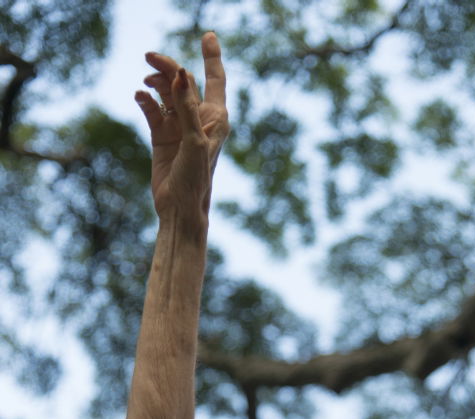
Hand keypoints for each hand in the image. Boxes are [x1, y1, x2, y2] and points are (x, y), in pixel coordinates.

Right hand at [135, 32, 229, 228]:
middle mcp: (198, 119)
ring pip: (166, 93)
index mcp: (216, 118)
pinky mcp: (162, 137)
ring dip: (155, 84)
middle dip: (168, 67)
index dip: (211, 56)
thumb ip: (187, 107)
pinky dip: (146, 101)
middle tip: (149, 57)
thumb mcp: (194, 141)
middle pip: (183, 82)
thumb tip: (182, 74)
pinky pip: (152, 110)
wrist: (179, 208)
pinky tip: (139, 97)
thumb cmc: (196, 179)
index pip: (215, 79)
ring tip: (145, 84)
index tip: (208, 35)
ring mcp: (179, 127)